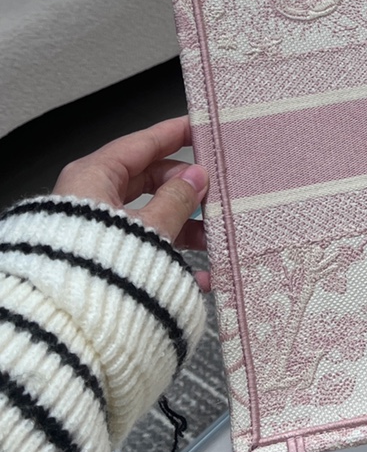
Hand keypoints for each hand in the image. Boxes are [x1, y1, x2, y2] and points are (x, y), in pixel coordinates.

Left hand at [53, 116, 210, 291]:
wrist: (66, 324)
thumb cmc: (96, 267)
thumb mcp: (150, 227)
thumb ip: (178, 199)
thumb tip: (197, 177)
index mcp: (93, 177)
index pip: (142, 143)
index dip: (175, 133)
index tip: (201, 127)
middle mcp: (90, 198)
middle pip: (148, 180)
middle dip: (186, 188)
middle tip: (216, 191)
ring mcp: (94, 229)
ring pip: (147, 214)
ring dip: (182, 224)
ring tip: (211, 237)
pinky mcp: (99, 257)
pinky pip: (139, 244)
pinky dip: (168, 253)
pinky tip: (197, 272)